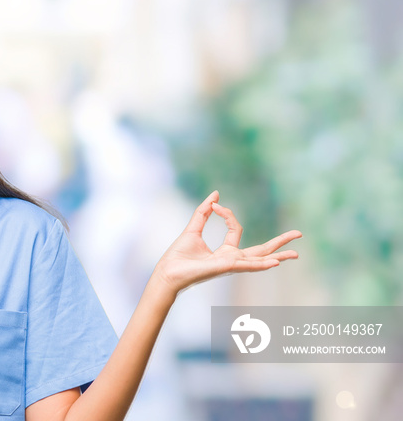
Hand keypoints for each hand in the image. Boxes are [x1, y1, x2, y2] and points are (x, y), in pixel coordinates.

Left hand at [154, 191, 301, 294]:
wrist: (168, 272)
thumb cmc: (178, 257)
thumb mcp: (193, 228)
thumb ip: (204, 212)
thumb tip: (215, 195)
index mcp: (225, 252)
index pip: (236, 229)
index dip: (227, 214)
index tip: (215, 206)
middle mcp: (231, 260)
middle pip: (261, 250)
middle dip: (280, 243)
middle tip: (299, 234)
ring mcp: (231, 265)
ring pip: (259, 259)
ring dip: (278, 256)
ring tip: (296, 253)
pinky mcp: (226, 267)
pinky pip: (246, 265)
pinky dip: (261, 264)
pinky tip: (275, 262)